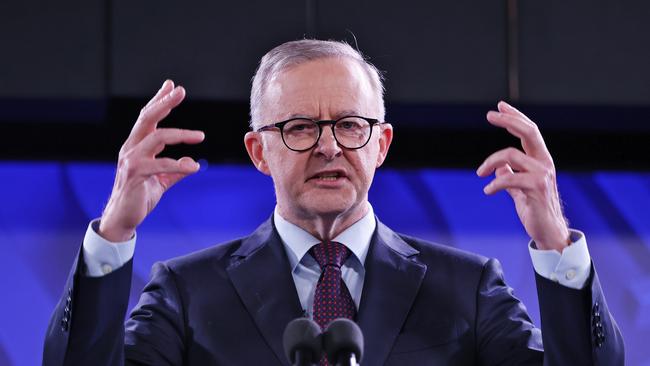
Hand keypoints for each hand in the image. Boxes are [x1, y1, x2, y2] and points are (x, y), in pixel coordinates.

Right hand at [99, 80, 204, 241]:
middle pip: (148, 118)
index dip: (159, 100)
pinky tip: (194, 167)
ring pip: (157, 137)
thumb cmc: (140, 196)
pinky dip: (179, 165)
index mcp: (137, 146)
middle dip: (164, 102)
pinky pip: (160, 164)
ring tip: (200, 136)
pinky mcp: (135, 174)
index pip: (148, 117)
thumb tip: (192, 162)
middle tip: (180, 90)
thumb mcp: (161, 180)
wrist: (122, 218)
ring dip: (181, 134)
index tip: (171, 85)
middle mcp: (132, 148)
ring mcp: (132, 160)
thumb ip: (176, 169)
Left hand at [476, 101, 569, 251]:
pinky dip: (494, 184)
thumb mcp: (520, 189)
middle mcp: (544, 163)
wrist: (548, 232)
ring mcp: (542, 175)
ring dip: (490, 162)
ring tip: (480, 174)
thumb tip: (500, 167)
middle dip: (509, 120)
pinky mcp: (537, 188)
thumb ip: (511, 176)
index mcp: (540, 160)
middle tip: (489, 115)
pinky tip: (487, 190)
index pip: (529, 131)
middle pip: (529, 132)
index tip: (500, 107)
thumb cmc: (535, 209)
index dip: (515, 117)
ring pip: (511, 155)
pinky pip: (509, 179)